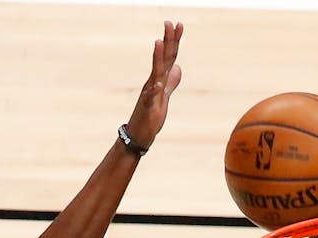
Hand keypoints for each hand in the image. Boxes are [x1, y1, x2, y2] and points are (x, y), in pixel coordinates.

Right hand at [121, 21, 183, 149]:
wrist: (138, 135)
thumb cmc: (150, 116)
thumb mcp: (164, 96)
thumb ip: (171, 81)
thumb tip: (178, 68)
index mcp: (159, 79)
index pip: (169, 57)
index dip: (174, 41)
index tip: (179, 24)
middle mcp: (153, 82)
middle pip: (163, 59)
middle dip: (167, 41)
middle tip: (169, 23)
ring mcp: (149, 94)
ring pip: (155, 73)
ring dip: (158, 58)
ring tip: (160, 42)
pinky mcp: (148, 107)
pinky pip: (151, 97)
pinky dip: (154, 88)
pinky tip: (158, 82)